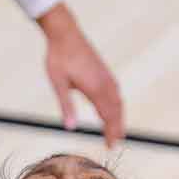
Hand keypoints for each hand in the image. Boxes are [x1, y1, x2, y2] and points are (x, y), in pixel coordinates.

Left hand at [39, 3, 125, 144]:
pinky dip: (117, 104)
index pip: (107, 116)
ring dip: (119, 116)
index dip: (110, 132)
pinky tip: (114, 107)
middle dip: (117, 127)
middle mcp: (104, 82)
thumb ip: (66, 106)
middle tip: (115, 143)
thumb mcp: (58, 83)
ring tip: (117, 129)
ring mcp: (106, 75)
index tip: (110, 146)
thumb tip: (70, 128)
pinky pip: (116, 91)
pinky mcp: (104, 70)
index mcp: (94, 88)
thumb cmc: (58, 57)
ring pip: (118, 100)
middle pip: (116, 110)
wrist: (65, 33)